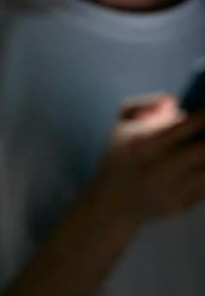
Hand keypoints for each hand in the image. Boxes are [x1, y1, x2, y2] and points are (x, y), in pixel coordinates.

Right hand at [91, 95, 204, 226]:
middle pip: (202, 149)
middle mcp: (157, 168)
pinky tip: (200, 166)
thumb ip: (144, 104)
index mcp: (141, 144)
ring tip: (202, 150)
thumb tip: (174, 101)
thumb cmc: (119, 155)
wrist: (111, 203)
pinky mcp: (182, 205)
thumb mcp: (121, 123)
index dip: (203, 118)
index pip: (181, 127)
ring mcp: (171, 189)